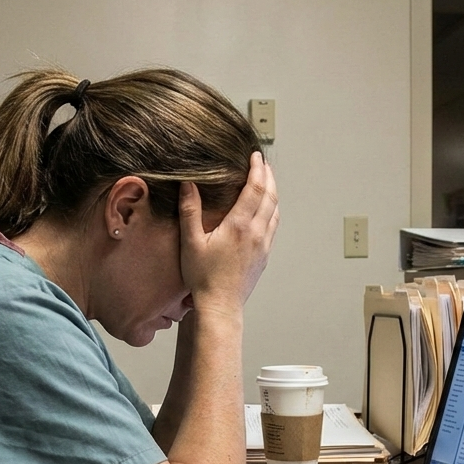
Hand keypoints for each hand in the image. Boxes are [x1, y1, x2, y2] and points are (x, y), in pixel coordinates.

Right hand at [178, 152, 278, 314]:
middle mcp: (256, 233)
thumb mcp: (190, 242)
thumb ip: (190, 211)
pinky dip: (272, 210)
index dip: (257, 169)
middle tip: (263, 162)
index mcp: (239, 225)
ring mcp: (263, 245)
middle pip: (270, 196)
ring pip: (275, 211)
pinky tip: (266, 210)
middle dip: (268, 176)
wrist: (221, 306)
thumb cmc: (203, 278)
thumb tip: (188, 184)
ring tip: (267, 181)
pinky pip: (274, 226)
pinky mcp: (264, 256)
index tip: (255, 156)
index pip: (255, 188)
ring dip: (273, 192)